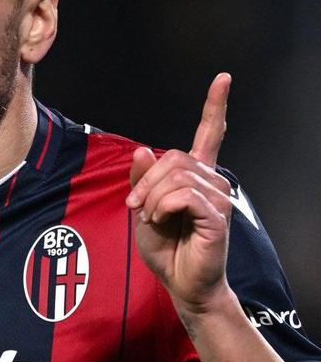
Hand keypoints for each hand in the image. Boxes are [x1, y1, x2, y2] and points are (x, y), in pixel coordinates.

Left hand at [125, 73, 233, 312]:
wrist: (180, 282)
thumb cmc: (164, 248)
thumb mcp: (142, 209)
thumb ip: (142, 181)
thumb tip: (144, 150)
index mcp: (196, 176)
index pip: (210, 134)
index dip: (215, 106)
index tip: (223, 78)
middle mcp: (212, 181)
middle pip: (174, 157)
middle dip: (146, 181)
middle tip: (136, 206)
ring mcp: (218, 197)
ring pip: (176, 176)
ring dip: (152, 198)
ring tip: (151, 218)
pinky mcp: (218, 215)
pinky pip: (184, 195)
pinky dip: (162, 206)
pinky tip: (160, 220)